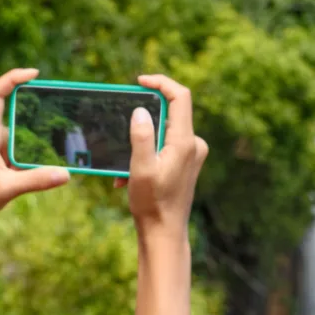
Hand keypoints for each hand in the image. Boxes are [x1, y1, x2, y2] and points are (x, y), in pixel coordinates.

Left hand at [0, 69, 70, 235]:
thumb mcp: (6, 189)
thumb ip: (35, 180)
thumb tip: (65, 174)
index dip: (13, 78)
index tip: (34, 74)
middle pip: (12, 110)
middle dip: (34, 105)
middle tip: (61, 105)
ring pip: (19, 133)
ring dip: (37, 133)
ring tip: (63, 133)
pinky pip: (20, 152)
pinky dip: (35, 153)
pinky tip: (53, 160)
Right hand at [125, 74, 207, 238]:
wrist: (165, 233)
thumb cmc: (152, 204)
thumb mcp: (140, 168)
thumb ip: (141, 137)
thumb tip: (140, 111)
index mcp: (185, 142)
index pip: (180, 97)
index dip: (161, 83)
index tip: (140, 81)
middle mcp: (194, 144)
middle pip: (170, 113)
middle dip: (142, 121)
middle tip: (121, 132)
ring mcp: (192, 154)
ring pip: (163, 132)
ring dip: (141, 143)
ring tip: (124, 167)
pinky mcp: (186, 163)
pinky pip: (165, 147)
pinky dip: (146, 155)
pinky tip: (130, 177)